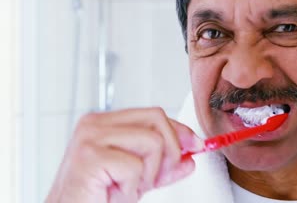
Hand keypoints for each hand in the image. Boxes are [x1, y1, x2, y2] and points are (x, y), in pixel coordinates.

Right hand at [46, 107, 202, 202]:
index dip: (180, 131)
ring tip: (129, 187)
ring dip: (149, 173)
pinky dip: (131, 188)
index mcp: (105, 122)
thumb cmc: (95, 197)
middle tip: (156, 178)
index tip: (195, 146)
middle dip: (170, 151)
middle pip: (157, 119)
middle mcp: (95, 123)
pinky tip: (114, 193)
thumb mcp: (137, 178)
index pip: (155, 114)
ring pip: (152, 142)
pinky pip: (134, 167)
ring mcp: (90, 137)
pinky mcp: (89, 156)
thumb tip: (190, 158)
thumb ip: (162, 166)